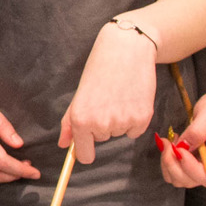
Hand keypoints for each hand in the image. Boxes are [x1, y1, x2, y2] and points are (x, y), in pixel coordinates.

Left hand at [58, 22, 157, 164]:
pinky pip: (135, 130)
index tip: (88, 145)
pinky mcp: (142, 119)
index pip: (85, 156)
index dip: (86, 150)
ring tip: (119, 94)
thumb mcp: (79, 95)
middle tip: (106, 98)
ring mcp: (122, 122)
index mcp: (80, 119)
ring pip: (119, 132)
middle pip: (102, 139)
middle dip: (103, 123)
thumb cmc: (99, 70)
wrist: (126, 50)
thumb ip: (69, 123)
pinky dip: (134, 119)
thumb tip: (63, 145)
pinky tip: (131, 98)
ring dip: (119, 119)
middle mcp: (100, 124)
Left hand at [158, 89, 205, 188]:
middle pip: (191, 180)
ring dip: (168, 163)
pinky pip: (174, 173)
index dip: (189, 167)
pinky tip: (170, 145)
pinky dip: (166, 162)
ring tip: (169, 142)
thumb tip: (183, 146)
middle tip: (167, 143)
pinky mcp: (191, 164)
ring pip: (179, 179)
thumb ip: (197, 130)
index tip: (178, 148)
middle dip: (173, 164)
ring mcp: (202, 167)